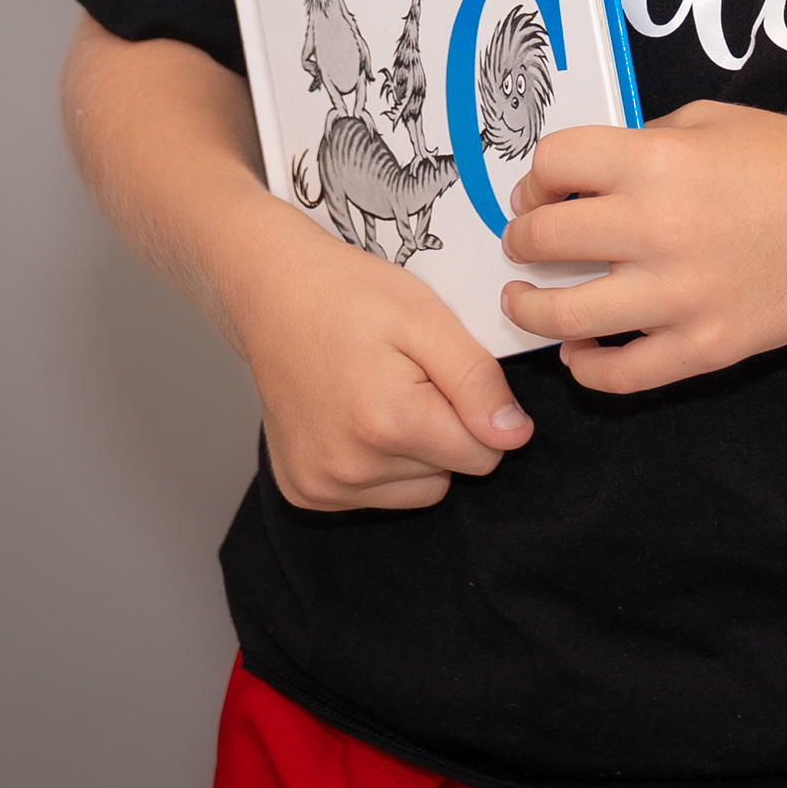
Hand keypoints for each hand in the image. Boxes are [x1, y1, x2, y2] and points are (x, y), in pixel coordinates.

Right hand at [225, 196, 532, 508]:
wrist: (272, 292)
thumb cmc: (349, 294)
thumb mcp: (426, 318)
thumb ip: (476, 380)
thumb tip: (514, 436)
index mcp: (386, 422)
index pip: (484, 453)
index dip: (478, 408)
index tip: (445, 371)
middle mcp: (349, 468)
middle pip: (449, 472)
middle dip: (443, 427)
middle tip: (406, 374)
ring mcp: (322, 486)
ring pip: (417, 490)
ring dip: (413, 450)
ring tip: (379, 392)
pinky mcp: (305, 492)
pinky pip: (376, 496)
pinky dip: (378, 462)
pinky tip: (354, 415)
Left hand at [499, 101, 786, 392]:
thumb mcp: (709, 119)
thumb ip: (644, 142)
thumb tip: (586, 177)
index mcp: (657, 161)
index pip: (553, 162)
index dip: (537, 175)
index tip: (540, 190)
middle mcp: (658, 227)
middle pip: (545, 238)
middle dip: (522, 239)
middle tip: (523, 242)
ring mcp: (680, 296)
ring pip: (565, 315)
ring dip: (530, 308)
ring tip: (523, 303)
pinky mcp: (705, 348)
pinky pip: (623, 374)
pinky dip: (587, 368)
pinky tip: (579, 353)